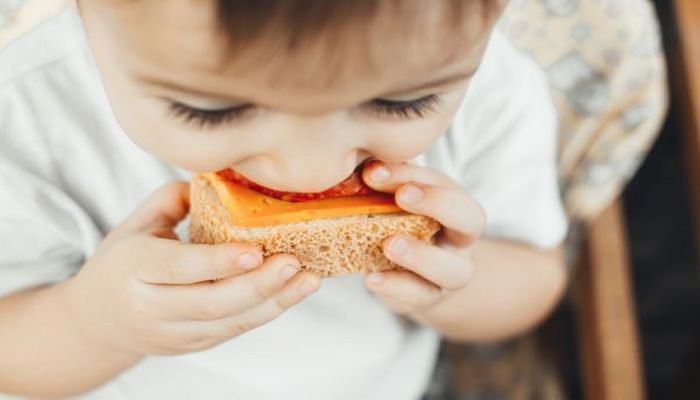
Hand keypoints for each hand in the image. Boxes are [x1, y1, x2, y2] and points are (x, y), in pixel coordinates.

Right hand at [64, 182, 320, 356]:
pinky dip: (267, 312)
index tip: (255, 251)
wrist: (98, 321)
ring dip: (274, 302)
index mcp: (133, 267)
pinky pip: (235, 330)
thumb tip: (220, 179)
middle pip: (210, 302)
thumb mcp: (135, 223)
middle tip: (295, 262)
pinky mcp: (193, 345)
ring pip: (229, 322)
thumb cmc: (123, 261)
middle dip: (258, 285)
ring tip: (309, 279)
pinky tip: (293, 292)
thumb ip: (174, 198)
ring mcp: (173, 332)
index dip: (218, 262)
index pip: (179, 267)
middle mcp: (150, 306)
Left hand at [361, 161, 484, 319]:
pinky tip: (371, 278)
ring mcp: (449, 274)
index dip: (413, 175)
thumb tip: (364, 160)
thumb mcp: (401, 201)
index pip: (446, 184)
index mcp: (456, 205)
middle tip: (401, 196)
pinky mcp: (428, 299)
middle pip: (470, 221)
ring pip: (451, 269)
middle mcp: (461, 240)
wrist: (418, 278)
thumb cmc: (405, 226)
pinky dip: (395, 287)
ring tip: (389, 245)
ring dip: (420, 255)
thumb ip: (390, 181)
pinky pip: (419, 296)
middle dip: (437, 204)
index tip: (374, 171)